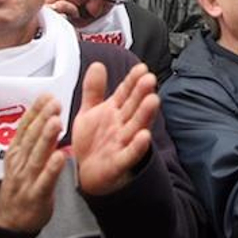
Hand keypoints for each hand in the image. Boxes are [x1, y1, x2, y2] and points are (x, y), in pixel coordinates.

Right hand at [0, 94, 66, 231]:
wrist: (7, 221)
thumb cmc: (21, 185)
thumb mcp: (21, 158)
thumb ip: (33, 137)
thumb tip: (47, 111)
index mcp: (16, 152)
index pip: (25, 127)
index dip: (35, 110)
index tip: (46, 95)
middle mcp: (19, 163)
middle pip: (31, 138)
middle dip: (42, 118)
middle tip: (54, 102)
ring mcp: (26, 179)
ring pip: (37, 156)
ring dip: (46, 138)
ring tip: (56, 121)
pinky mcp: (36, 196)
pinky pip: (45, 181)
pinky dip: (52, 169)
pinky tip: (62, 156)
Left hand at [72, 62, 158, 195]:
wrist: (84, 172)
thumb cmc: (91, 141)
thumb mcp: (89, 111)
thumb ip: (93, 89)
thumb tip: (98, 64)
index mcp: (114, 111)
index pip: (126, 93)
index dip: (132, 81)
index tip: (141, 68)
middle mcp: (121, 125)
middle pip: (133, 107)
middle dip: (141, 94)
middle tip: (149, 79)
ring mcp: (122, 143)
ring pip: (135, 127)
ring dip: (145, 115)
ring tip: (153, 101)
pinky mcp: (119, 163)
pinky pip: (129, 154)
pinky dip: (137, 146)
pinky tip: (144, 136)